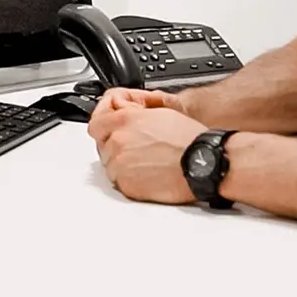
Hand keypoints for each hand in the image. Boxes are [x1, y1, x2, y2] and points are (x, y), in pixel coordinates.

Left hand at [87, 90, 205, 203]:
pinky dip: (128, 178)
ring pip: (109, 163)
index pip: (95, 124)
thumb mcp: (158, 112)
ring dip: (121, 162)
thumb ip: (132, 112)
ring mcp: (120, 165)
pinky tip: (146, 173)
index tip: (108, 130)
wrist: (201, 163)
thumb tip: (120, 111)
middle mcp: (118, 142)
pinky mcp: (126, 185)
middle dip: (114, 144)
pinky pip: (118, 181)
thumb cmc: (187, 139)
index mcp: (124, 121)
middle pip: (102, 144)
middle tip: (134, 147)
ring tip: (144, 161)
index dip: (103, 127)